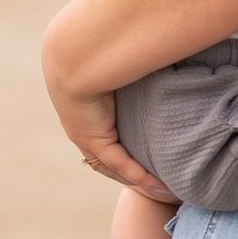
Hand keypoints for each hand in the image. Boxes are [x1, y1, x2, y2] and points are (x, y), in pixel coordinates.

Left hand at [47, 63, 178, 204]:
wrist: (75, 52)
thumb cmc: (96, 49)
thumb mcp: (117, 64)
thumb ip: (134, 67)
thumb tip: (155, 56)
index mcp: (84, 114)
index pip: (105, 143)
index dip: (125, 156)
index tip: (147, 164)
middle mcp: (81, 129)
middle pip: (108, 163)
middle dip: (133, 176)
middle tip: (158, 185)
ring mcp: (85, 137)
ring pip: (112, 167)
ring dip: (137, 180)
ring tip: (161, 189)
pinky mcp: (94, 138)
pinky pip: (118, 162)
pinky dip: (137, 174)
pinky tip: (156, 183)